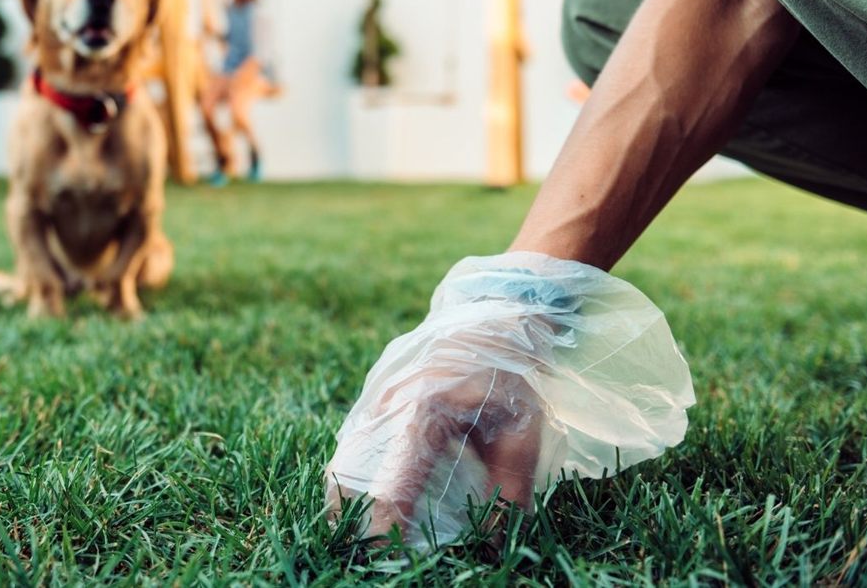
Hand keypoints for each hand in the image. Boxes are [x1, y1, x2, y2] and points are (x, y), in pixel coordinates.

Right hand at [322, 252, 695, 549]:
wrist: (493, 312)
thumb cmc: (512, 369)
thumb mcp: (522, 426)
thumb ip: (510, 485)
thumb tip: (500, 537)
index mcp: (422, 409)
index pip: (391, 483)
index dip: (387, 526)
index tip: (389, 555)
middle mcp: (386, 403)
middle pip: (349, 472)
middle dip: (353, 517)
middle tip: (369, 552)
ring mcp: (374, 398)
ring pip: (344, 458)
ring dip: (348, 497)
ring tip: (362, 535)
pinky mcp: (375, 397)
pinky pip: (352, 444)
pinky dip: (353, 475)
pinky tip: (365, 501)